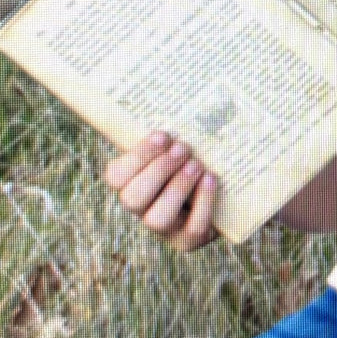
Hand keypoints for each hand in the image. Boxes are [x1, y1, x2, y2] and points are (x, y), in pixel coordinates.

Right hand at [104, 130, 218, 252]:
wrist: (221, 197)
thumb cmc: (191, 162)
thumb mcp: (174, 147)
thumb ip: (167, 135)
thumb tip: (171, 97)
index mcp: (131, 183)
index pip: (115, 176)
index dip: (137, 156)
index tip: (163, 135)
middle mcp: (141, 210)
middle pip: (132, 199)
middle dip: (159, 170)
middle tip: (183, 148)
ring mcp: (164, 230)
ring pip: (157, 219)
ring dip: (177, 187)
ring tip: (196, 164)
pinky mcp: (188, 241)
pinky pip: (192, 229)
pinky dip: (202, 202)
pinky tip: (211, 179)